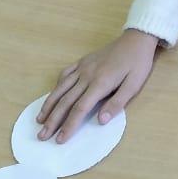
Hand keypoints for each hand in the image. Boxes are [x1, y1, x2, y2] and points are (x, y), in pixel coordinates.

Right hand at [35, 29, 158, 143]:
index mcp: (100, 83)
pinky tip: (52, 95)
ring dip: (49, 105)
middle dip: (53, 120)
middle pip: (66, 101)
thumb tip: (100, 121)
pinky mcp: (83, 60)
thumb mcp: (134, 85)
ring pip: (61, 88)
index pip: (80, 109)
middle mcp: (87, 75)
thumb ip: (117, 103)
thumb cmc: (138, 63)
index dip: (69, 125)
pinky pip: (65, 73)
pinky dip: (56, 85)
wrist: (136, 39)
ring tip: (39, 120)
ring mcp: (83, 67)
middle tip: (42, 136)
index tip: (60, 139)